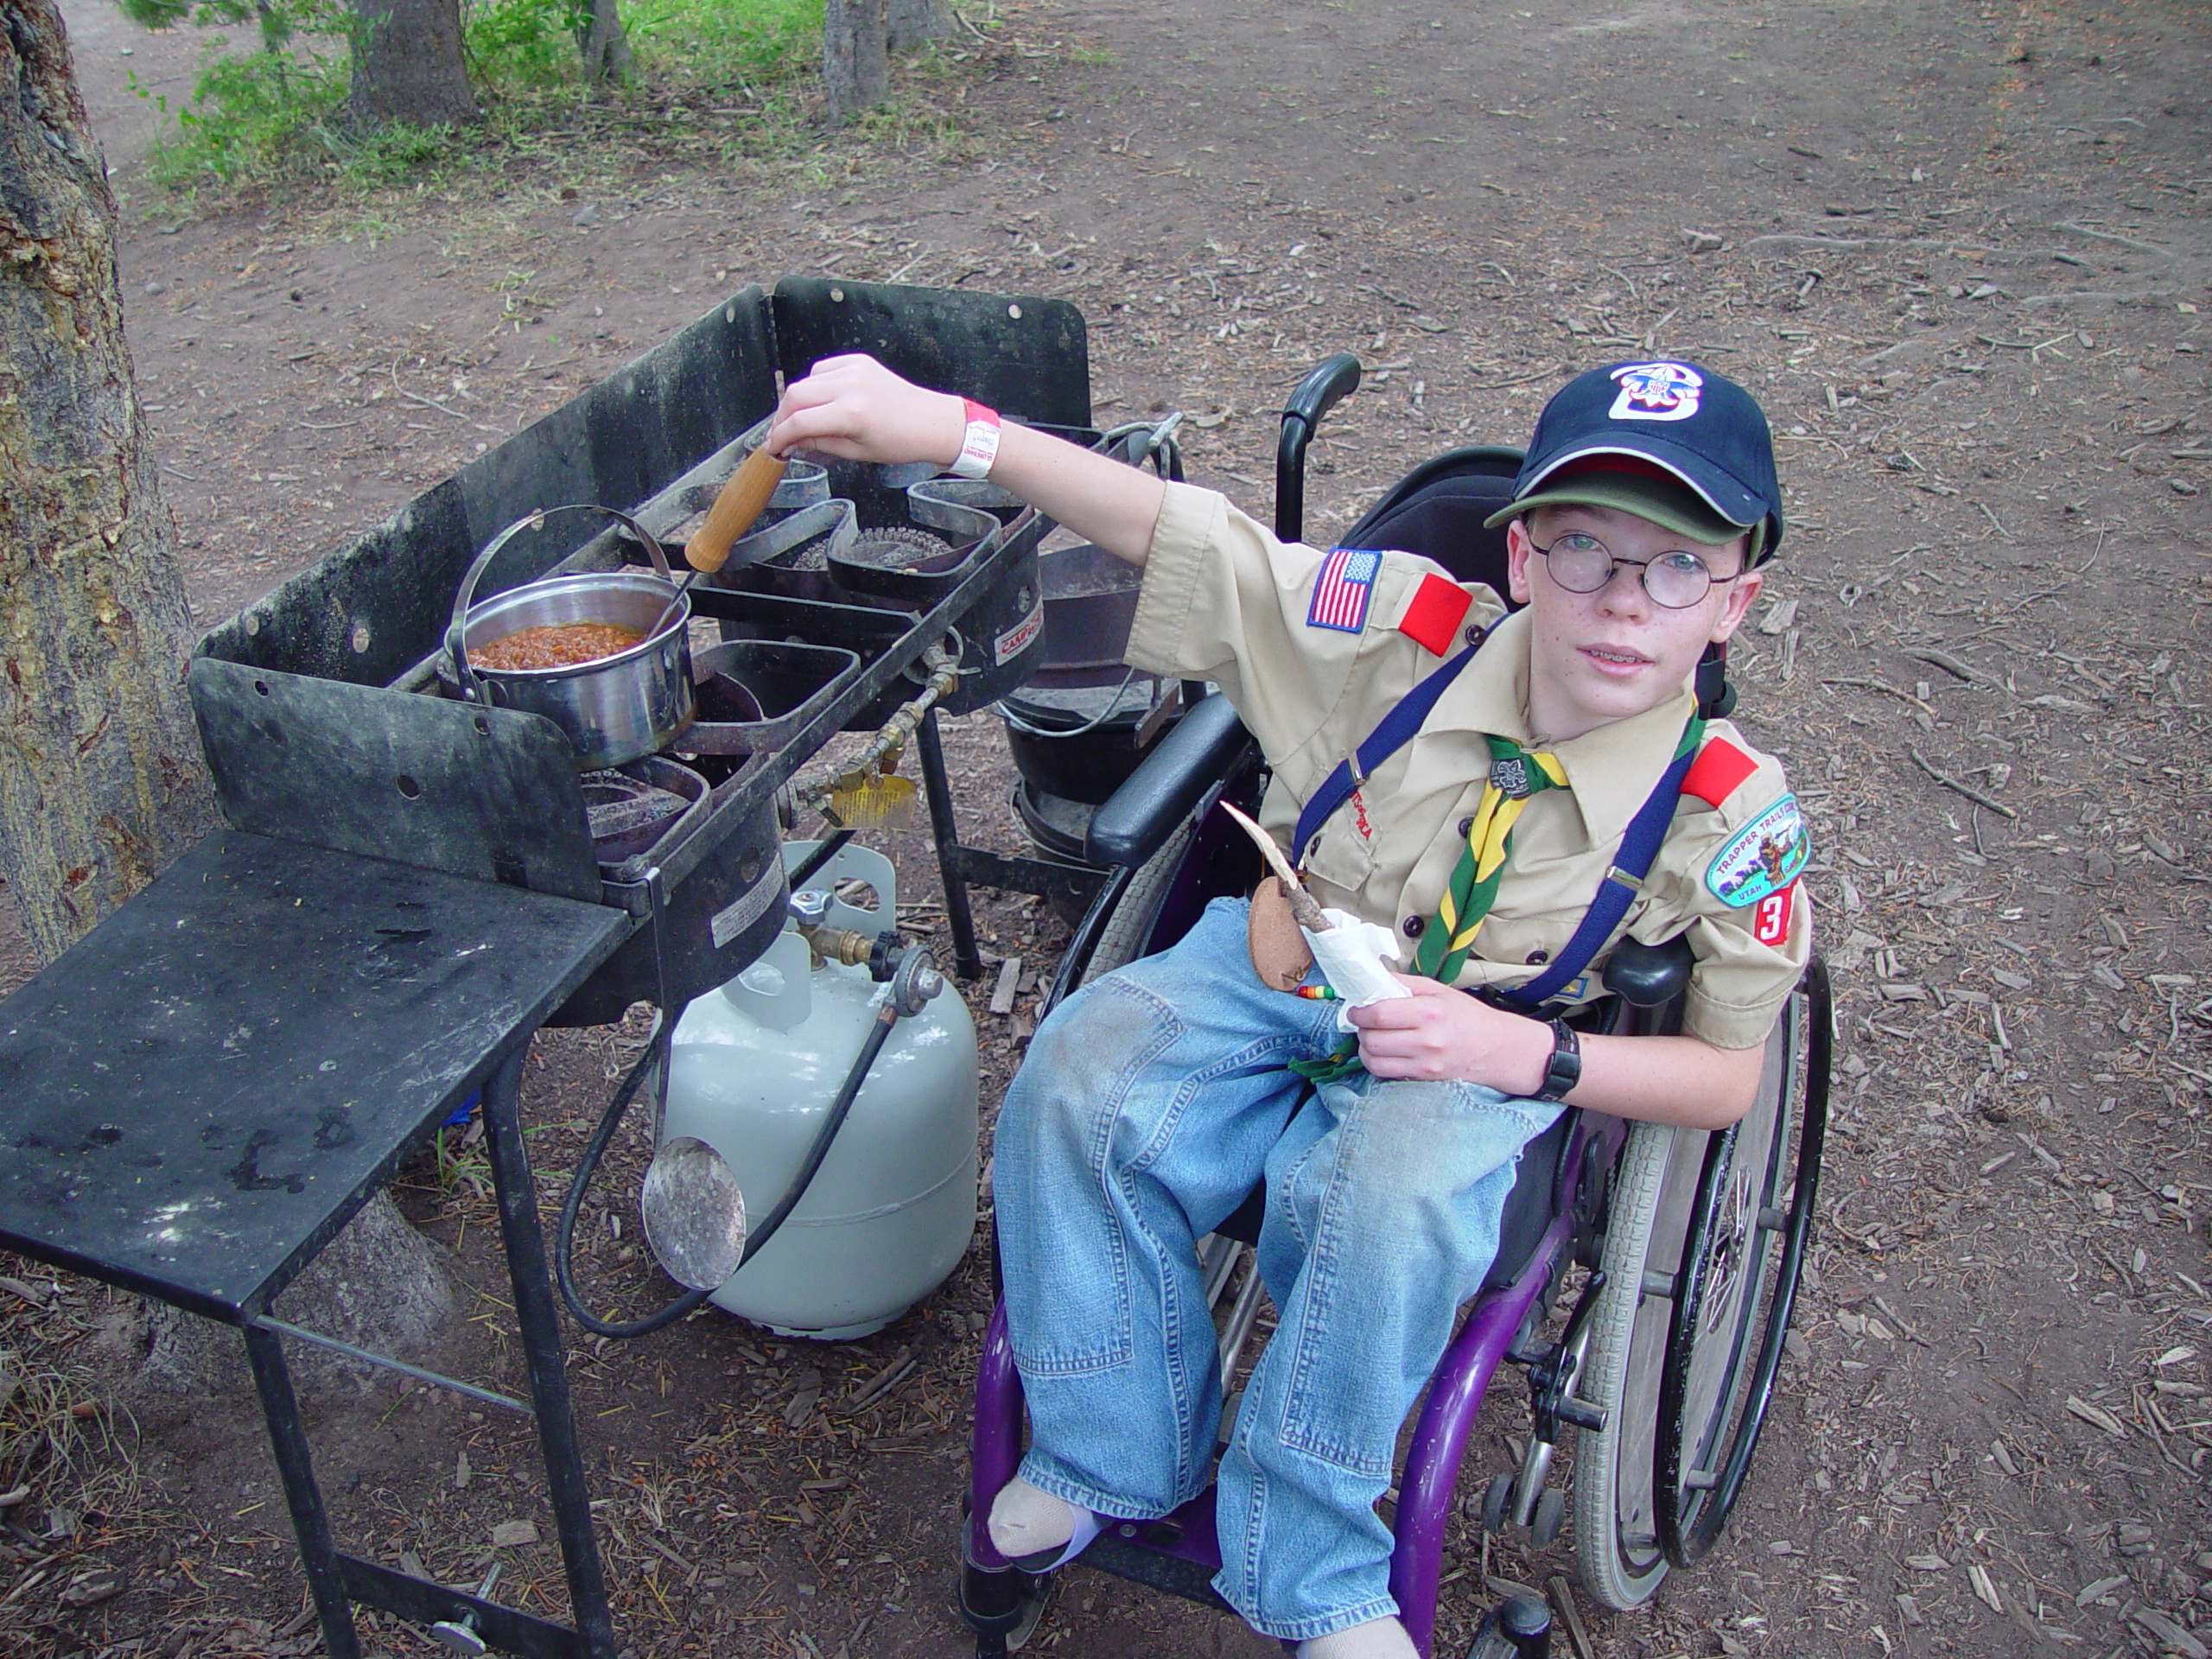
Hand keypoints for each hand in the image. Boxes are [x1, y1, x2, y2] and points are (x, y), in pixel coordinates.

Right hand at [766, 354, 964, 468]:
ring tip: (801, 420)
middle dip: (782, 416)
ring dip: (797, 401)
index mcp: (851, 414)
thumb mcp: (855, 452)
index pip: (799, 422)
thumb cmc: (899, 442)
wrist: (929, 421)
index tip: (772, 447)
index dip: (779, 436)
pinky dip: (815, 385)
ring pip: (806, 381)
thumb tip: (789, 441)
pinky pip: (822, 370)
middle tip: (782, 434)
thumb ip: (817, 443)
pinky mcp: (858, 361)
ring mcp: (854, 369)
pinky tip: (822, 401)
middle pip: (795, 395)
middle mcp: (850, 386)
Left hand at [1346, 974, 1549, 1090]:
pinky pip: (1385, 1073)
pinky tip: (1384, 1052)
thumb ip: (1404, 983)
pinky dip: (1376, 1062)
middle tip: (1364, 1022)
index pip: (1379, 1014)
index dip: (1359, 1011)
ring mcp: (1424, 1063)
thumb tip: (1372, 978)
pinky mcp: (1423, 1078)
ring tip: (1373, 1036)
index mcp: (1430, 1012)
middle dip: (1361, 1029)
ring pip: (1374, 1059)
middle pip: (1372, 1038)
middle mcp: (1427, 1040)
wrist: (1496, 1048)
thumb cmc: (1467, 1016)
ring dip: (1365, 1047)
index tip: (1356, 1008)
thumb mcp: (1438, 990)